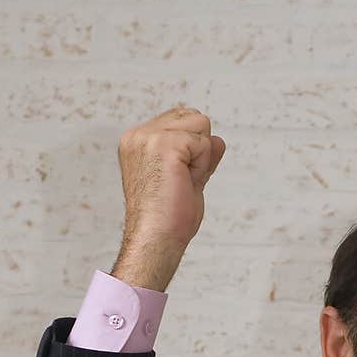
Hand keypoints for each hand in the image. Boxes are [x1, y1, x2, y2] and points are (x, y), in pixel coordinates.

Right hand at [117, 104, 226, 250]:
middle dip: (199, 150)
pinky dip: (202, 166)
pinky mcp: (163, 144)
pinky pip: (204, 143)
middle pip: (193, 116)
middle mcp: (138, 135)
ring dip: (201, 157)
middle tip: (181, 182)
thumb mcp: (188, 180)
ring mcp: (148, 137)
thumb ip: (200, 157)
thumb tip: (218, 140)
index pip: (181, 120)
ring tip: (182, 182)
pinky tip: (184, 183)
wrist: (157, 240)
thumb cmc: (168, 219)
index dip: (192, 150)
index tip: (177, 179)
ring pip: (201, 124)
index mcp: (138, 141)